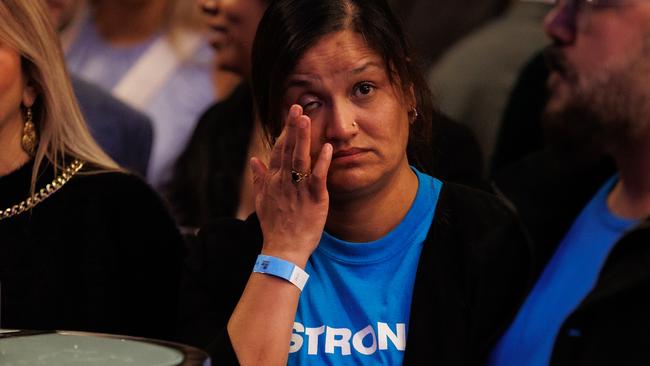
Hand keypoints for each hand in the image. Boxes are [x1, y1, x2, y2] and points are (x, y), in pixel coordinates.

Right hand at [250, 105, 332, 266]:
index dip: (284, 131)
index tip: (290, 114)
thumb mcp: (261, 201)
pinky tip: (326, 147)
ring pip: (300, 159)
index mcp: (273, 181)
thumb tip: (253, 160)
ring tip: (307, 118)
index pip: (278, 150)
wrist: (282, 249)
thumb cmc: (275, 227)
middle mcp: (283, 181)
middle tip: (297, 106)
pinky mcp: (313, 199)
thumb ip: (258, 179)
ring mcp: (298, 189)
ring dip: (303, 138)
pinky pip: (318, 177)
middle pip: (287, 149)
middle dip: (292, 127)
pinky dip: (321, 162)